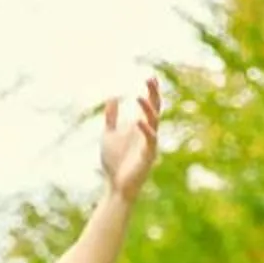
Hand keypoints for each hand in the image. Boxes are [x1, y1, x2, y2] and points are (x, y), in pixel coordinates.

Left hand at [101, 78, 161, 200]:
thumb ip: (112, 116)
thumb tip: (113, 96)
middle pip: (155, 109)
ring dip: (148, 109)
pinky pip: (150, 140)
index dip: (151, 91)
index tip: (151, 77)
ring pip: (154, 122)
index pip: (149, 105)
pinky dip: (145, 130)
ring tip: (140, 96)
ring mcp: (149, 143)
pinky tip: (138, 120)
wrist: (115, 185)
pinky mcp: (148, 156)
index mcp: (140, 126)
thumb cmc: (114, 161)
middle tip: (151, 80)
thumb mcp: (109, 134)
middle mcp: (147, 132)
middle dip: (153, 94)